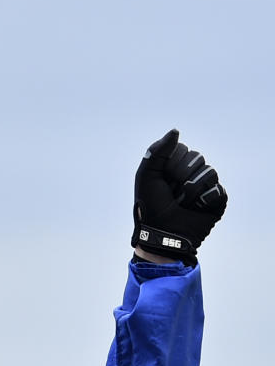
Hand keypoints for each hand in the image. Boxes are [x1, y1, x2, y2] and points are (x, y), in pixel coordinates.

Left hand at [131, 129, 225, 265]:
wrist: (162, 235)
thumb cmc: (151, 207)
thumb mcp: (146, 175)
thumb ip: (157, 151)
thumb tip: (176, 131)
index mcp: (175, 169)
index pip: (184, 150)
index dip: (172, 164)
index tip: (163, 181)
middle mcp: (191, 176)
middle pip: (198, 158)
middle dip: (183, 175)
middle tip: (174, 193)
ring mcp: (204, 189)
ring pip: (210, 172)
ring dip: (193, 188)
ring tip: (184, 203)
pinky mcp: (216, 203)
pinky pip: (219, 191)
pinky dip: (206, 199)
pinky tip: (197, 208)